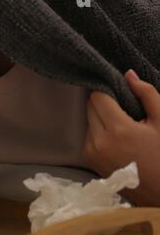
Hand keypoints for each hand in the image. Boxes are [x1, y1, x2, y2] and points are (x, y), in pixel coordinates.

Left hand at [83, 69, 159, 205]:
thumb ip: (146, 94)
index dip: (107, 89)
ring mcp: (91, 152)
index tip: (118, 89)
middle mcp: (98, 141)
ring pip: (88, 121)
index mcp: (118, 130)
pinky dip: (98, 131)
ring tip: (123, 125)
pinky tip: (117, 138)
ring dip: (100, 117)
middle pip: (90, 107)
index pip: (97, 97)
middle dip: (104, 103)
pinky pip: (88, 136)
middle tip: (123, 107)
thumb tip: (127, 74)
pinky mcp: (89, 160)